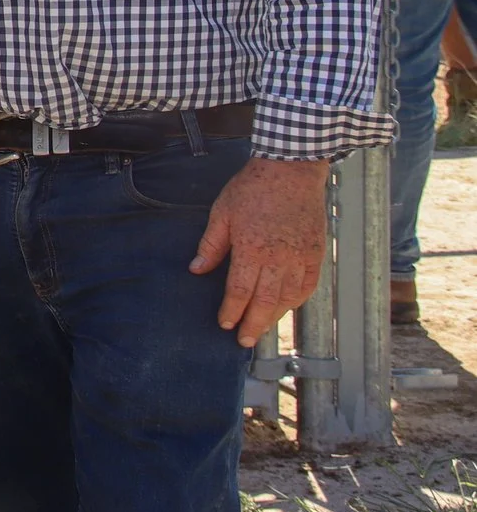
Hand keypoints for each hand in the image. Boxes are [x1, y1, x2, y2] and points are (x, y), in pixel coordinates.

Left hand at [192, 156, 330, 347]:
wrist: (290, 171)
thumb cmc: (252, 189)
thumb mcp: (222, 213)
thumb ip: (211, 245)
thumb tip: (196, 270)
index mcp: (252, 250)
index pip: (240, 291)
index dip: (231, 311)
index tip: (223, 324)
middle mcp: (279, 259)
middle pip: (266, 303)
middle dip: (253, 324)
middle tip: (244, 341)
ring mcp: (300, 258)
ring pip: (288, 298)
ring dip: (274, 317)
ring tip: (262, 328)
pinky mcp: (315, 253)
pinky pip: (308, 285)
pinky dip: (297, 300)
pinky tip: (286, 307)